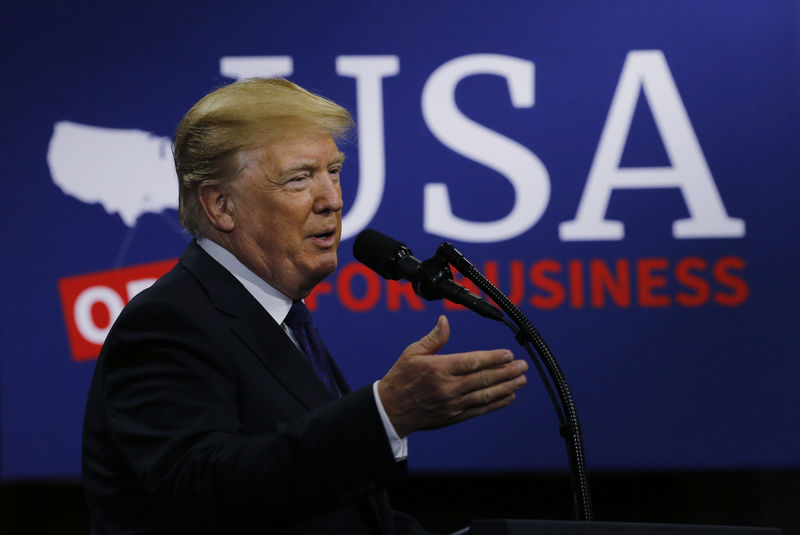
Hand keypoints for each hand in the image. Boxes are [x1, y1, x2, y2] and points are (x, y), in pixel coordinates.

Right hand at [377, 315, 526, 436]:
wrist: (391, 410)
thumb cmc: (401, 377)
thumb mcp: (412, 353)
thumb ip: (434, 338)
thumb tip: (445, 320)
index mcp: (438, 369)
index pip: (472, 362)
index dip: (493, 358)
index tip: (508, 354)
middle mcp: (448, 387)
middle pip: (483, 378)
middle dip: (506, 372)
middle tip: (523, 366)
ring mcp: (452, 404)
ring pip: (485, 395)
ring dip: (506, 387)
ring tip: (521, 380)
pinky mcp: (454, 416)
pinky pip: (480, 409)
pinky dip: (496, 403)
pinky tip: (509, 396)